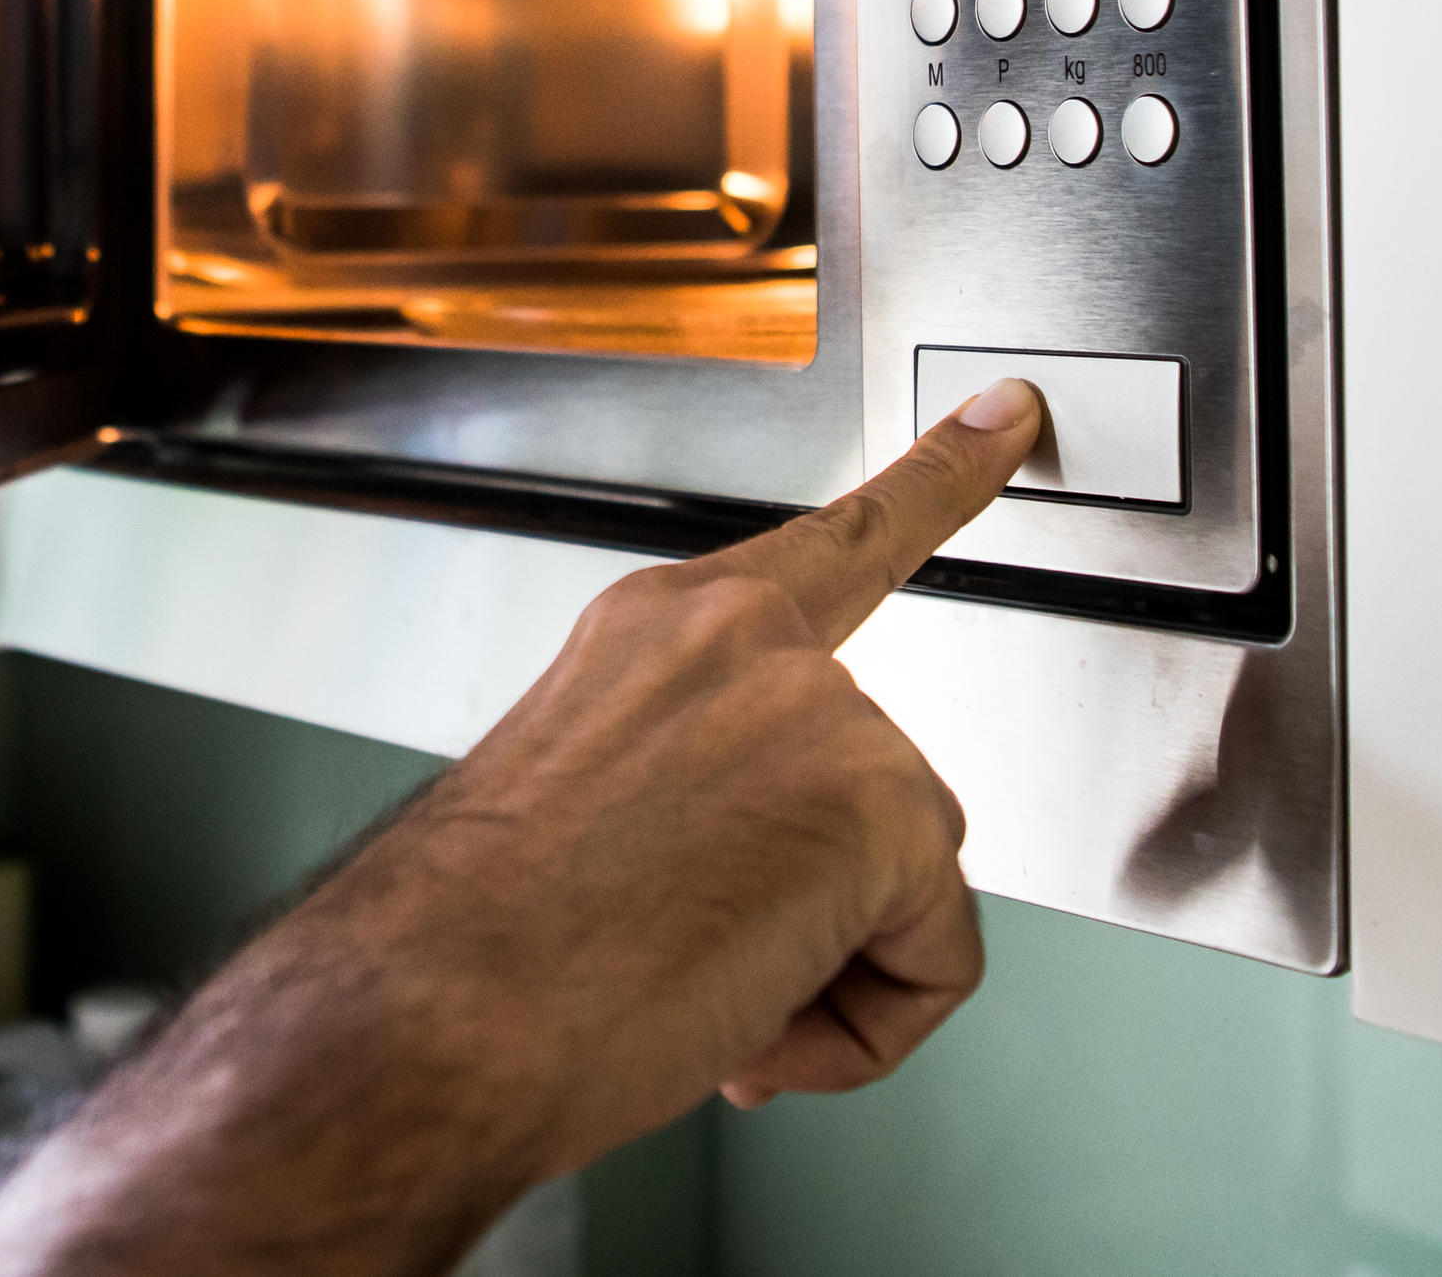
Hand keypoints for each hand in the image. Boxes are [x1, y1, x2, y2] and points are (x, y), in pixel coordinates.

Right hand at [0, 379, 1042, 1273]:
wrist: (434, 1013)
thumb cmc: (478, 945)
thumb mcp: (585, 809)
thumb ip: (703, 787)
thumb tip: (764, 881)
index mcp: (662, 630)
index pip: (836, 540)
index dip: (941, 476)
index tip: (1007, 413)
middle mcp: (744, 643)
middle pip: (881, 791)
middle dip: (816, 910)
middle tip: (691, 961)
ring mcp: (820, 710)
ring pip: (906, 885)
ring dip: (822, 974)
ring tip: (696, 993)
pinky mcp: (883, 801)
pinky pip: (939, 959)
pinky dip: (867, 1027)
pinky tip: (753, 1013)